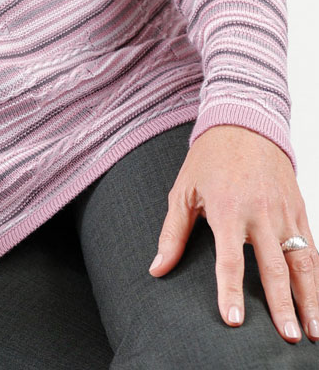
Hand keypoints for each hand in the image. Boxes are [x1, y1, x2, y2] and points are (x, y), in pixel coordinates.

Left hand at [149, 124, 318, 343]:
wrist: (244, 122)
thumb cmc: (209, 158)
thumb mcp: (183, 190)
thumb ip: (172, 232)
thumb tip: (157, 268)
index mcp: (227, 209)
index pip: (230, 260)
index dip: (230, 292)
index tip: (234, 322)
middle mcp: (260, 213)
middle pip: (274, 268)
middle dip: (282, 305)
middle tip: (288, 336)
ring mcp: (284, 212)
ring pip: (302, 263)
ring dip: (310, 299)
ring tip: (313, 331)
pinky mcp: (300, 209)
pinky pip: (312, 248)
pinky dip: (318, 276)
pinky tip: (318, 300)